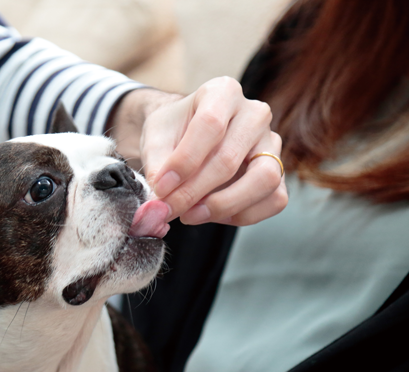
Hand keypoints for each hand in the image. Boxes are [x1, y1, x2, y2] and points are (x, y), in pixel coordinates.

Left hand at [108, 77, 286, 225]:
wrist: (184, 136)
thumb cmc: (172, 133)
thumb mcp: (155, 139)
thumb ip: (156, 166)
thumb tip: (161, 200)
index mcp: (223, 92)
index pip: (210, 125)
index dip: (184, 162)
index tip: (161, 187)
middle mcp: (254, 114)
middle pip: (230, 159)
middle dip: (194, 192)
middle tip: (170, 208)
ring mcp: (271, 142)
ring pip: (264, 180)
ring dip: (223, 206)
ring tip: (191, 214)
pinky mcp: (279, 171)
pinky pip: (275, 199)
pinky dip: (243, 214)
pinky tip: (213, 214)